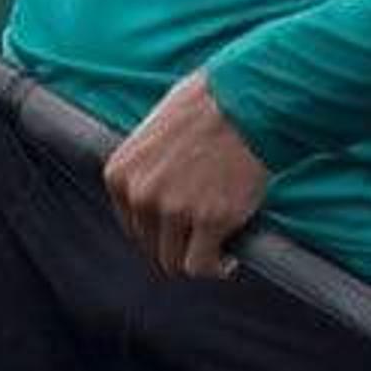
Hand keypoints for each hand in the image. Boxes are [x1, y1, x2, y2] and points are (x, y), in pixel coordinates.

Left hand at [105, 71, 269, 276]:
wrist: (249, 102)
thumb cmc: (209, 104)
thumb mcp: (156, 127)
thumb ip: (146, 163)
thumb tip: (154, 185)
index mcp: (120, 173)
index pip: (131, 225)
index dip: (159, 230)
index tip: (181, 230)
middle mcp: (141, 195)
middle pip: (151, 246)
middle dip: (178, 245)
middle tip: (203, 239)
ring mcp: (175, 209)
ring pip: (175, 261)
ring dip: (197, 258)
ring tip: (218, 251)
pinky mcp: (211, 220)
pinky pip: (202, 265)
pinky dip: (215, 269)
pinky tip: (229, 261)